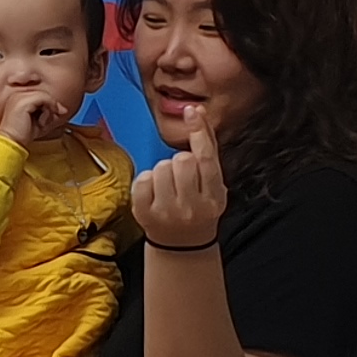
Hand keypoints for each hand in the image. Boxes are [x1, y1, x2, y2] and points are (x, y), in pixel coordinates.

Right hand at [0, 88, 65, 148]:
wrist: (12, 142)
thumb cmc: (23, 135)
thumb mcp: (40, 121)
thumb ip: (50, 114)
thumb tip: (63, 109)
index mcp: (19, 98)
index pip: (40, 95)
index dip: (52, 102)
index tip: (60, 112)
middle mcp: (18, 94)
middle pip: (43, 93)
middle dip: (53, 105)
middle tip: (57, 116)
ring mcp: (20, 96)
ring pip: (44, 95)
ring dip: (49, 109)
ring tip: (44, 123)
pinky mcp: (23, 101)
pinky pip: (43, 98)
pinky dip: (48, 110)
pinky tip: (42, 122)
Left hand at [133, 123, 227, 250]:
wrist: (182, 244)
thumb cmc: (199, 207)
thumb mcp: (212, 182)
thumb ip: (208, 146)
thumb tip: (199, 111)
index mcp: (214, 197)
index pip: (206, 159)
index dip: (199, 131)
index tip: (192, 111)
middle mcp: (192, 207)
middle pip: (182, 160)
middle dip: (180, 162)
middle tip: (182, 178)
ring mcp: (167, 212)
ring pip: (160, 167)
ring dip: (163, 171)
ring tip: (168, 187)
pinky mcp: (144, 214)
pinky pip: (142, 179)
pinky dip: (147, 181)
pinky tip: (154, 192)